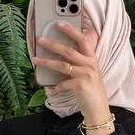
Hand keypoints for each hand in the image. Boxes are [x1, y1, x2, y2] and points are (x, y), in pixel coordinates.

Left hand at [32, 17, 113, 134]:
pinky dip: (54, 87)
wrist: (98, 110)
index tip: (59, 24)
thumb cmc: (91, 93)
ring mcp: (85, 74)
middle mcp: (90, 65)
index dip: (71, 31)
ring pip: (62, 65)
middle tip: (40, 40)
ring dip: (46, 62)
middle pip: (68, 50)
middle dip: (52, 44)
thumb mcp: (88, 75)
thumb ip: (77, 65)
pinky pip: (62, 83)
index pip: (82, 40)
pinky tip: (50, 90)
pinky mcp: (80, 85)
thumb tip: (58, 58)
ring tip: (35, 60)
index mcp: (91, 60)